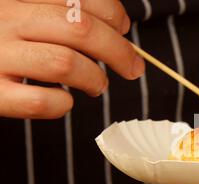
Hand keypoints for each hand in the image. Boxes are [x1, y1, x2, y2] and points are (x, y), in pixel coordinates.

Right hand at [0, 0, 144, 118]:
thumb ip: (55, 11)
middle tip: (133, 68)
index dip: (113, 12)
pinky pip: (39, 101)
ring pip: (65, 63)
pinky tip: (64, 100)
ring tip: (98, 85)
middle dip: (119, 51)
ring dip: (94, 78)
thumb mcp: (19, 11)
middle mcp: (5, 19)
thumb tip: (115, 26)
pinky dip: (63, 104)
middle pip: (81, 30)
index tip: (123, 28)